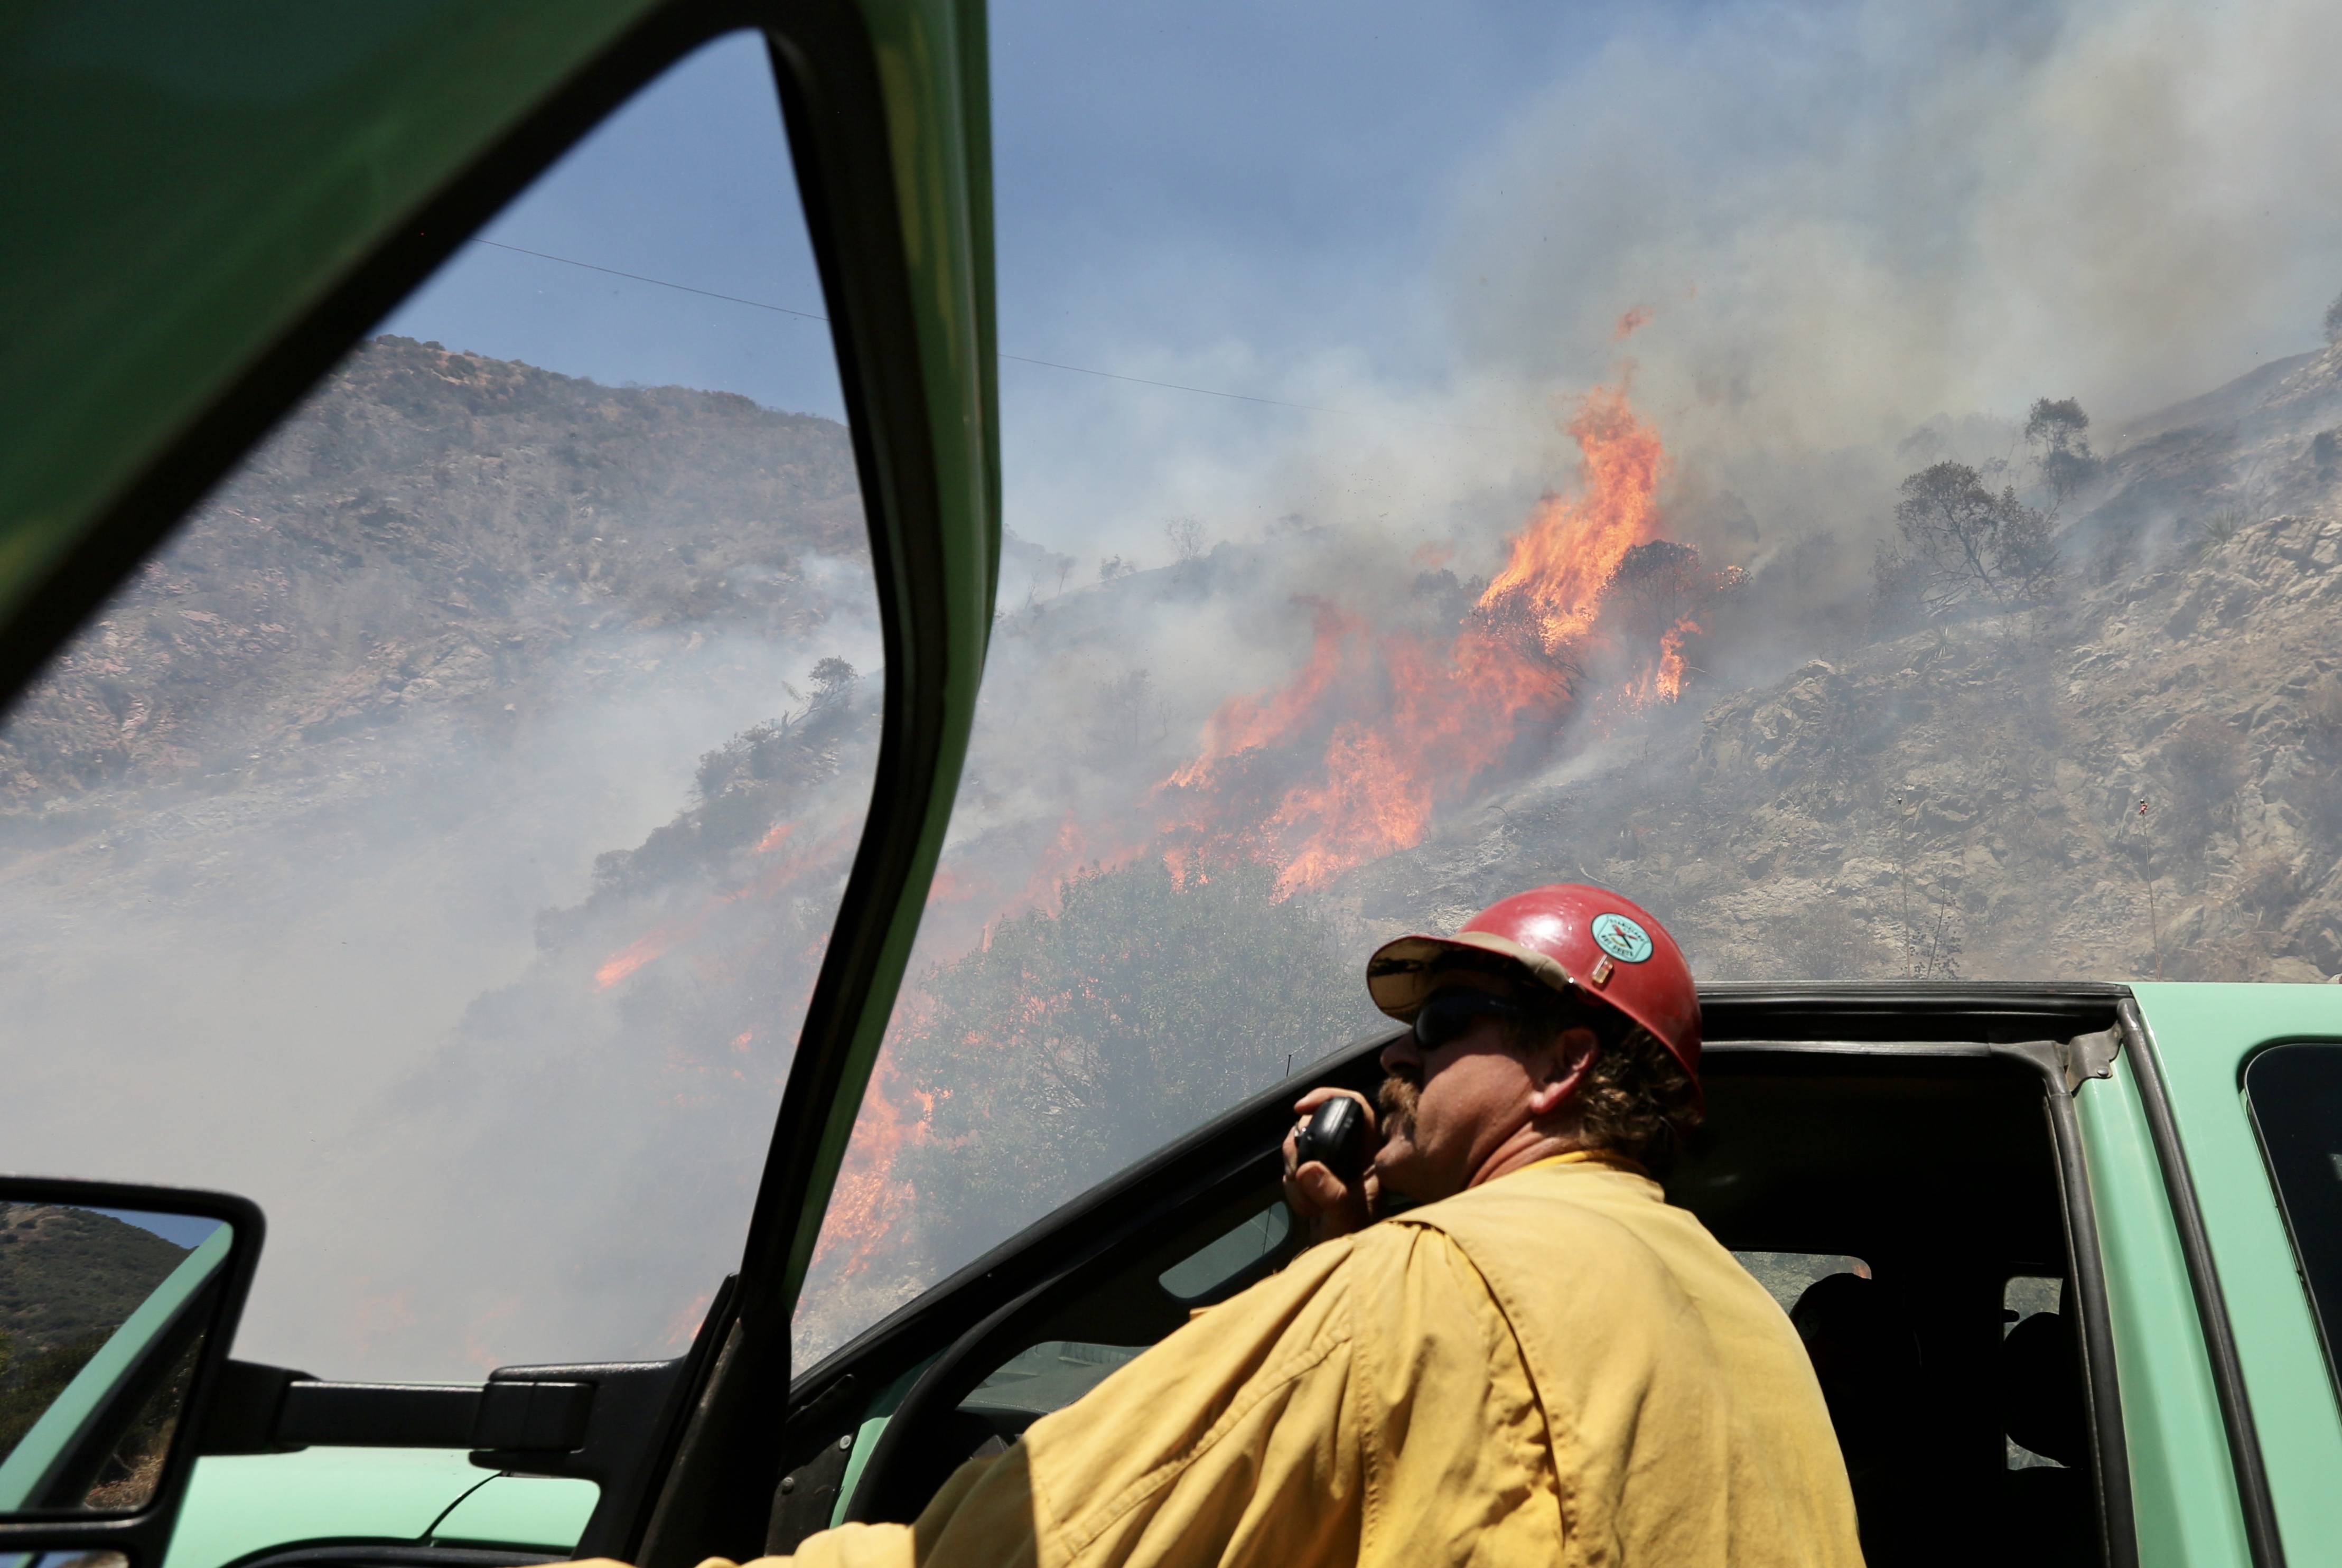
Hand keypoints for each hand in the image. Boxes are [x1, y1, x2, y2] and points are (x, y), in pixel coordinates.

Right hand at [1281, 1086, 1378, 1242]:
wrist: (1341, 1260)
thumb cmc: (1357, 1239)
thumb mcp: (1348, 1216)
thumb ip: (1332, 1194)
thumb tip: (1308, 1169)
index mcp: (1370, 1152)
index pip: (1354, 1105)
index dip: (1329, 1097)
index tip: (1302, 1108)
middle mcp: (1351, 1153)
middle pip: (1316, 1124)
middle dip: (1300, 1148)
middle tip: (1299, 1174)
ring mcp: (1330, 1164)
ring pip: (1299, 1147)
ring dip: (1294, 1173)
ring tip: (1310, 1204)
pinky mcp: (1312, 1177)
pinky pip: (1292, 1167)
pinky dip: (1291, 1186)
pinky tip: (1306, 1207)